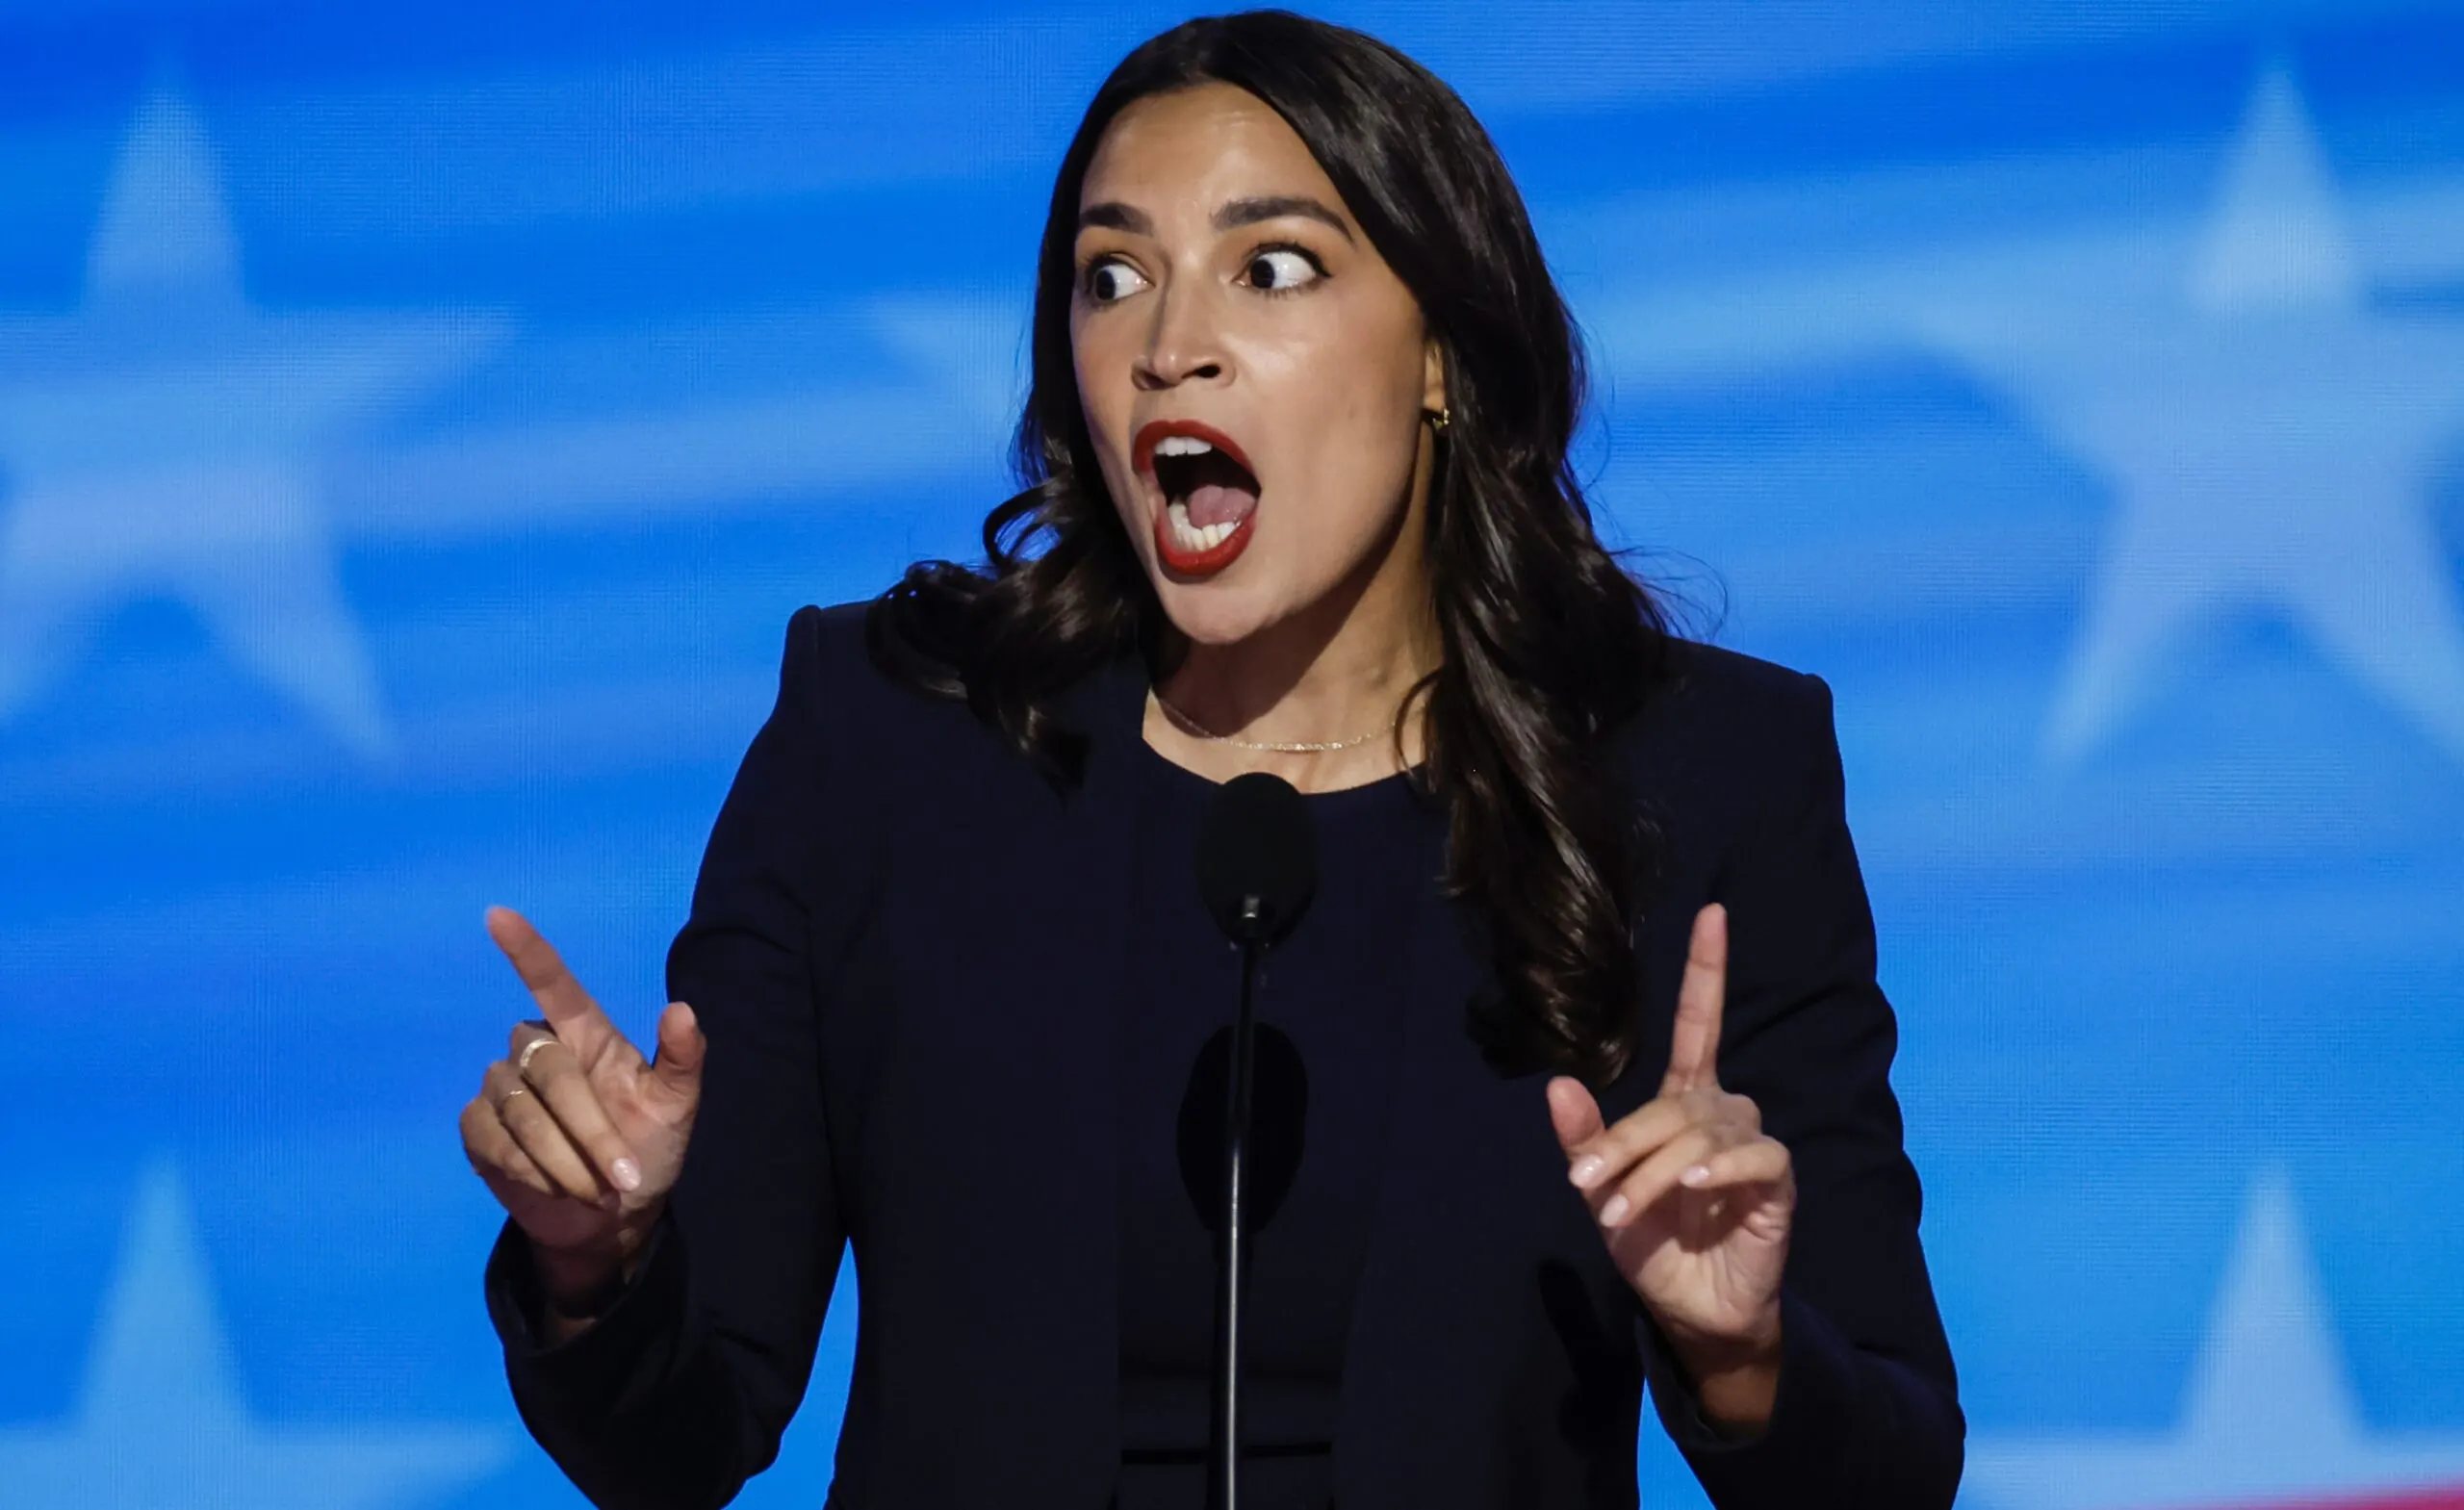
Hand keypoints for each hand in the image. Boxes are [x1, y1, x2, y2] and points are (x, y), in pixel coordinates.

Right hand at [458, 906, 704, 1310]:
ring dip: (560, 1158)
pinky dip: (525, 1167)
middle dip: (586, 1129)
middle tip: (618, 1176)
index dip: (527, 950)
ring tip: (594, 1190)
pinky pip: (490, 1136)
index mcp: (587, 1036)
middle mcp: (538, 1051)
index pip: (553, 983)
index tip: (498, 914)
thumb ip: (684, 1059)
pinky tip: (551, 1187)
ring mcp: (503, 1088)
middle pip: (548, 1069)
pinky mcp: (479, 1128)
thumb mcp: (677, 1107)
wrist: (613, 1217)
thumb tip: (681, 1009)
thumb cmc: (647, 1149)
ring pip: (518, 1108)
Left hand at [1548, 904, 1794, 1422]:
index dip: (1706, 970)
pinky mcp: (1778, 1180)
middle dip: (1624, 1143)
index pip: (1700, 1022)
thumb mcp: (1602, 1191)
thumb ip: (1584, 1140)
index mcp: (1683, 1101)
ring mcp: (1752, 1144)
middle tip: (1585, 1188)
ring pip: (1702, 1129)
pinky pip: (1756, 1154)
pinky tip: (1695, 1184)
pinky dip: (1720, 1164)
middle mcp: (1722, 1111)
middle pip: (1673, 1101)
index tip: (1713, 913)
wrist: (1690, 1310)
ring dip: (1654, 1169)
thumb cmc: (1650, 1243)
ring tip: (1621, 1211)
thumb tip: (1558, 1084)